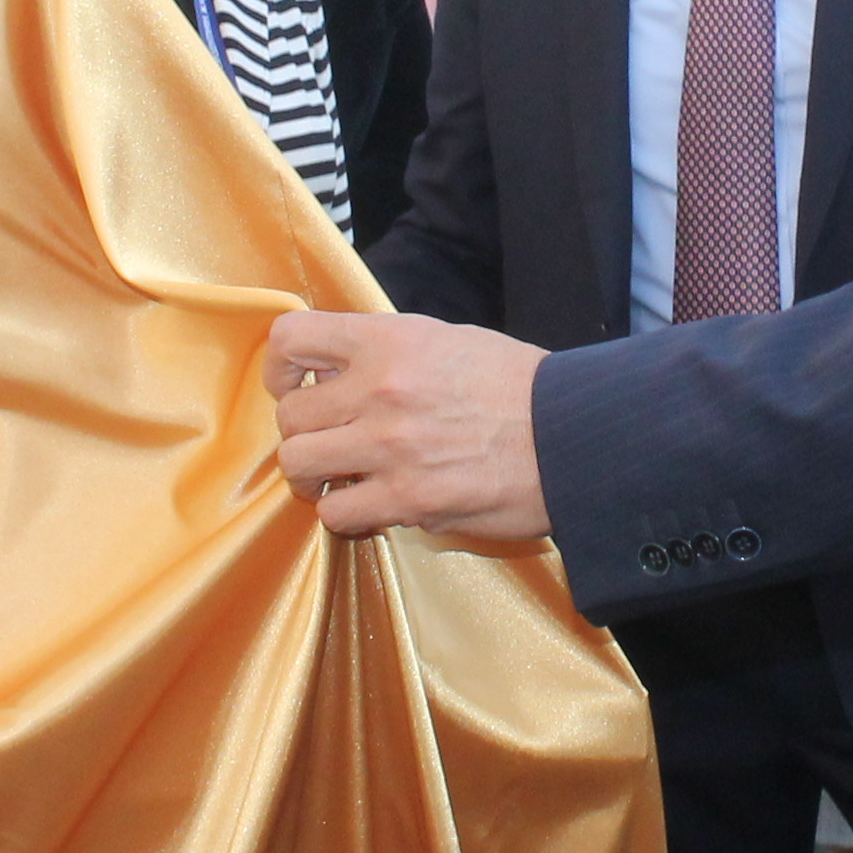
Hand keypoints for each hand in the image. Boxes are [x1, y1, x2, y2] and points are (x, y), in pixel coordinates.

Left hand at [266, 311, 552, 540]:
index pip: (292, 339)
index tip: (295, 385)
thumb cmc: (519, 387)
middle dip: (302, 431)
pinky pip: (335, 511)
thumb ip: (389, 350)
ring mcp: (388, 447)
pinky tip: (368, 504)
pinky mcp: (405, 499)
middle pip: (289, 415)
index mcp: (389, 340)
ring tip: (337, 477)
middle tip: (327, 441)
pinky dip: (344, 512)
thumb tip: (342, 367)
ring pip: (299, 464)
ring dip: (313, 475)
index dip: (281, 367)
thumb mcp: (449, 340)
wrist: (570, 435)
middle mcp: (380, 388)